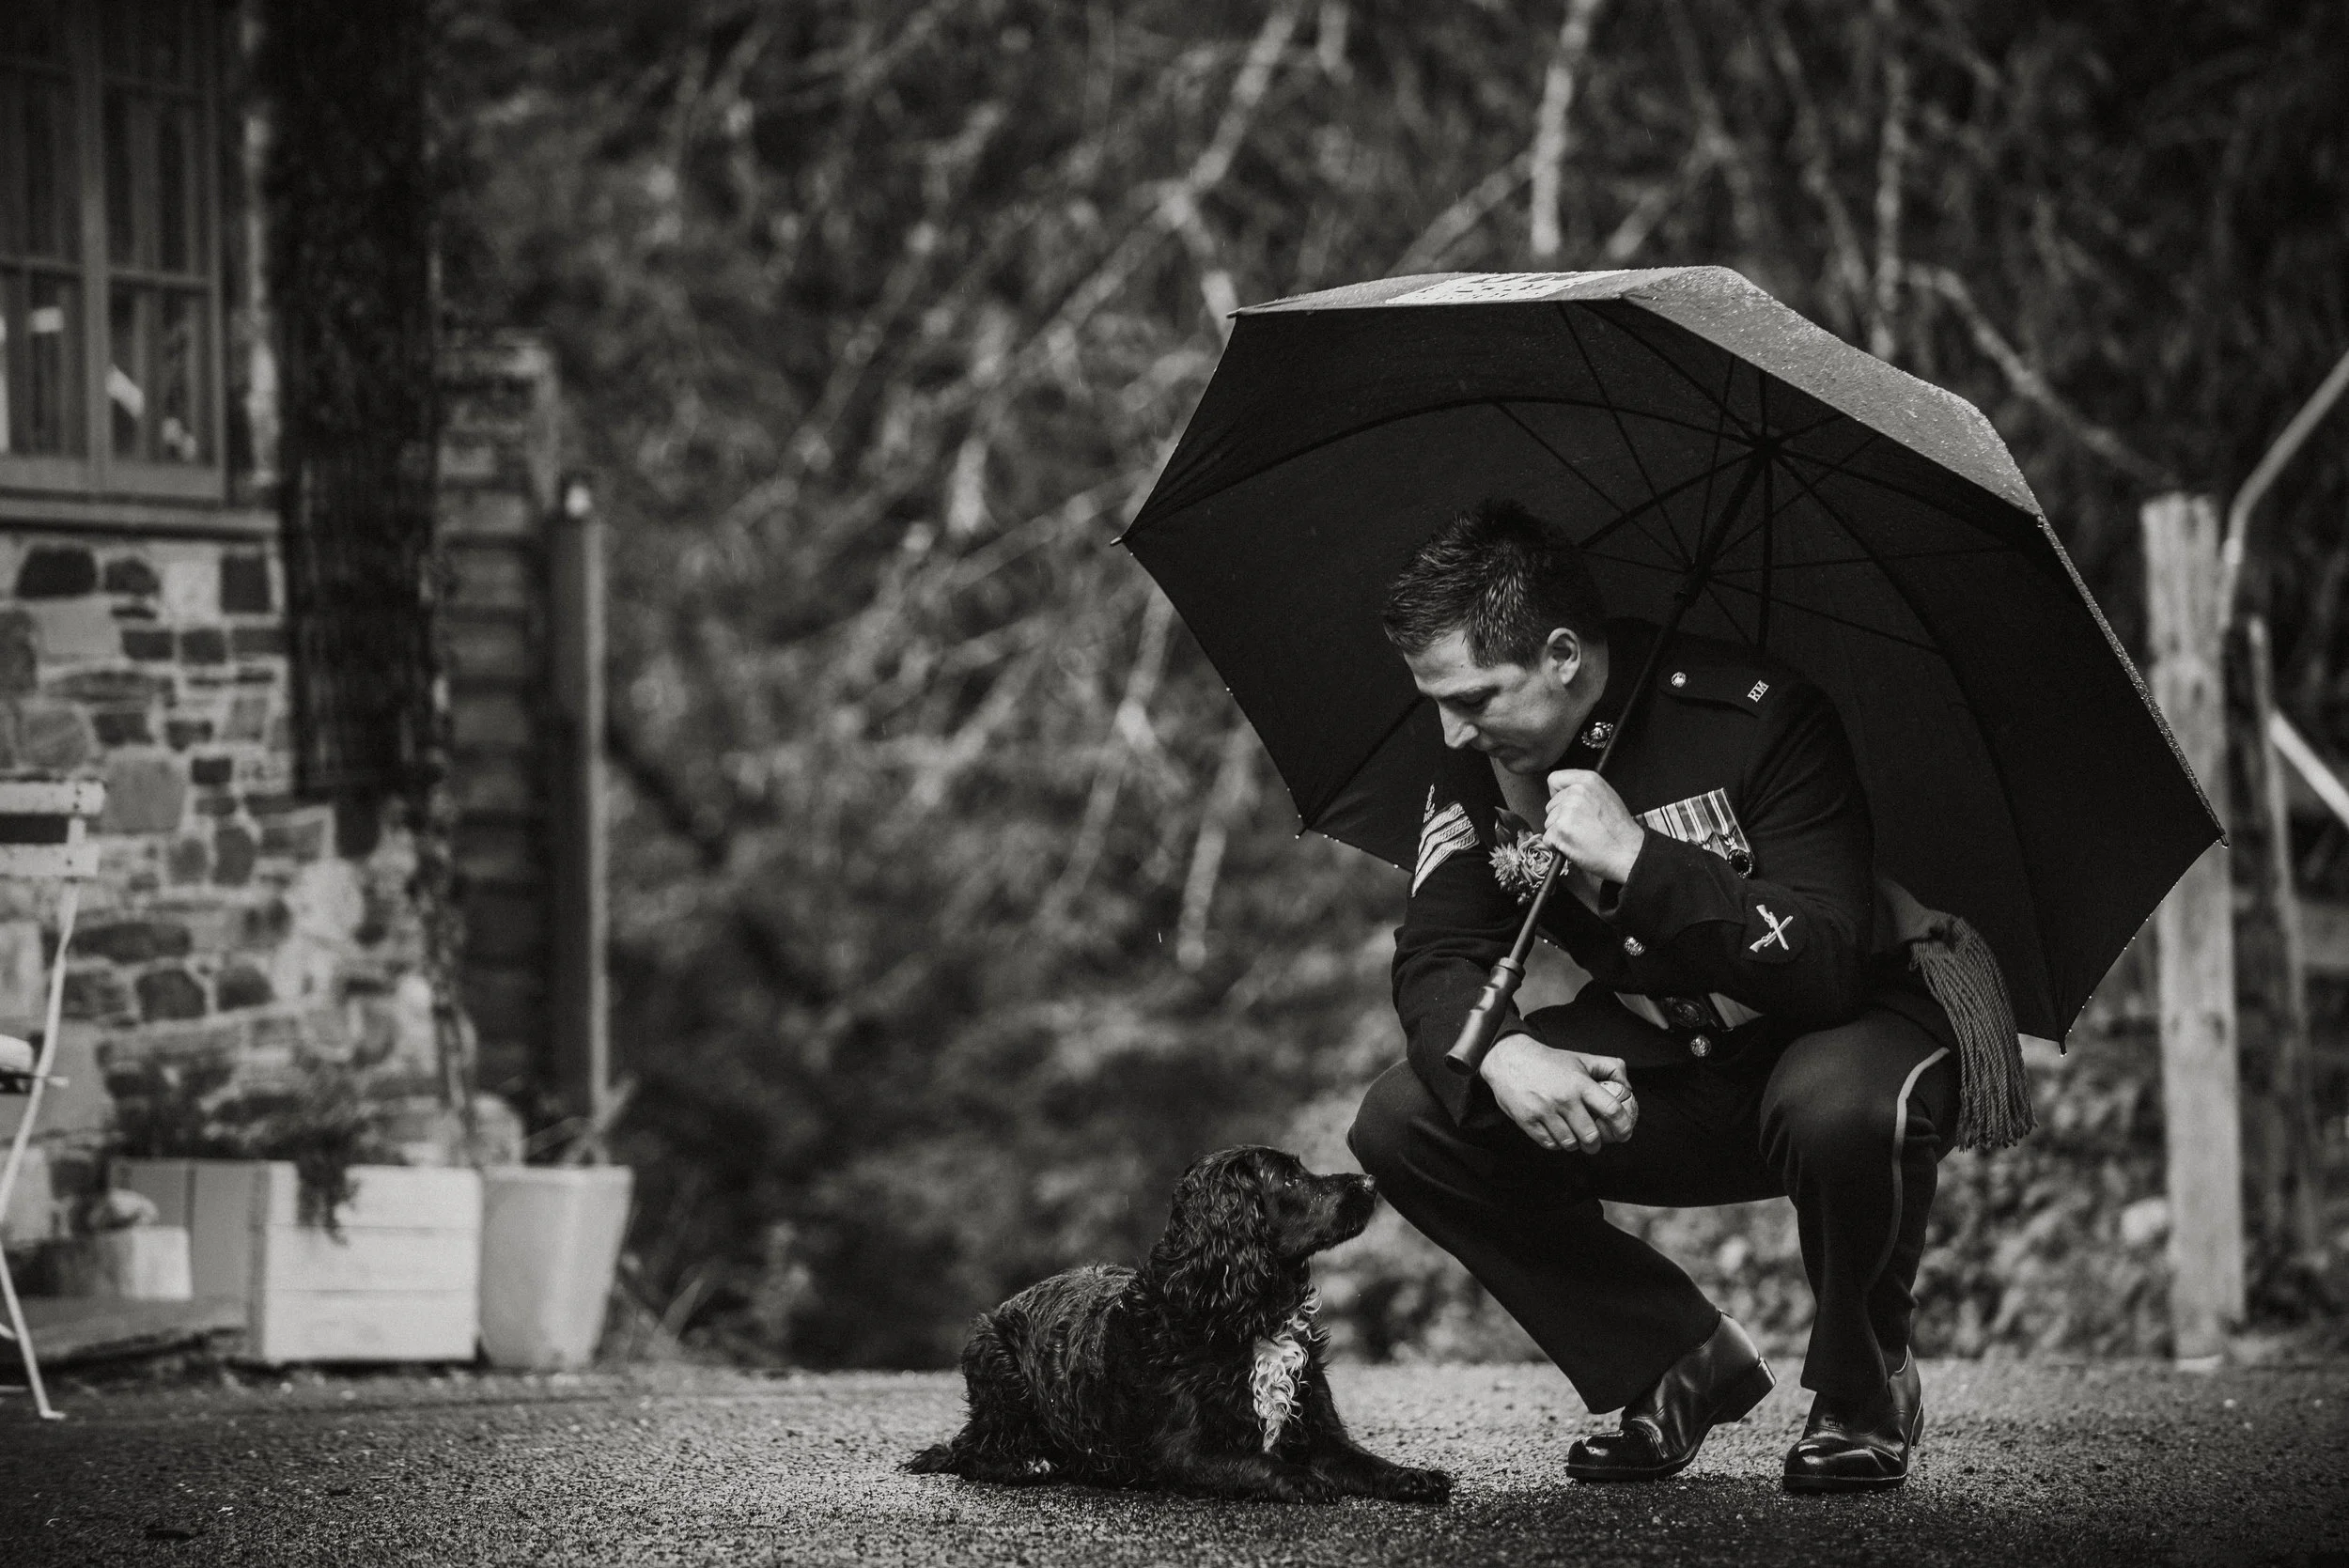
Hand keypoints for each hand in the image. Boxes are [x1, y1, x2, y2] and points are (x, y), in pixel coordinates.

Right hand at [1477, 1034, 1638, 1152]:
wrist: (1509, 1059)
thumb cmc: (1549, 1062)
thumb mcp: (1582, 1058)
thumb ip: (1610, 1068)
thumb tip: (1628, 1090)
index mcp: (1580, 1083)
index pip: (1611, 1110)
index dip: (1622, 1127)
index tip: (1624, 1134)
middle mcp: (1564, 1098)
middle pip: (1591, 1136)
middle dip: (1596, 1144)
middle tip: (1595, 1142)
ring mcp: (1544, 1111)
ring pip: (1570, 1144)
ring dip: (1575, 1144)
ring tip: (1573, 1136)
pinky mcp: (1527, 1121)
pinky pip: (1550, 1144)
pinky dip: (1556, 1143)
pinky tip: (1556, 1133)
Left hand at [1544, 769, 1646, 883]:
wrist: (1628, 852)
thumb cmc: (1620, 830)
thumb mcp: (1607, 796)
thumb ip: (1584, 791)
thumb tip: (1565, 793)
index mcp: (1588, 781)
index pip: (1554, 779)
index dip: (1556, 794)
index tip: (1563, 804)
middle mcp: (1576, 792)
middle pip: (1550, 805)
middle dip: (1560, 817)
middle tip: (1580, 827)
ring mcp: (1567, 811)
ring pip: (1549, 823)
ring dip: (1559, 833)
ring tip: (1581, 837)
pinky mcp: (1561, 830)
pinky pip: (1548, 839)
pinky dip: (1557, 846)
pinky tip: (1575, 846)